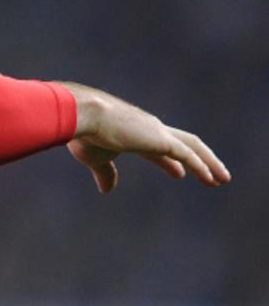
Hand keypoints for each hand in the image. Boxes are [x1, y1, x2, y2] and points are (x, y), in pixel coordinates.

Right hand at [65, 84, 229, 191]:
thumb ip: (105, 173)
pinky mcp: (160, 139)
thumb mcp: (94, 158)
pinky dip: (202, 166)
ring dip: (210, 163)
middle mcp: (149, 128)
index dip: (169, 162)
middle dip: (200, 159)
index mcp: (133, 131)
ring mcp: (157, 132)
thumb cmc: (83, 133)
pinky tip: (211, 178)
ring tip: (222, 179)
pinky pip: (188, 154)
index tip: (180, 174)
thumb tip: (107, 190)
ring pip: (193, 147)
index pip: (158, 147)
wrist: (82, 115)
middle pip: (184, 143)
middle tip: (214, 176)